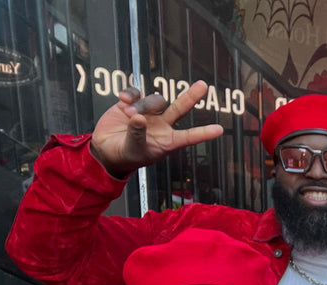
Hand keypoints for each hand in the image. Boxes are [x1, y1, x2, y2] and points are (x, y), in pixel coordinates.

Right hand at [89, 80, 223, 176]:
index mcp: (167, 141)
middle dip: (191, 96)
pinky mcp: (132, 103)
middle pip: (180, 108)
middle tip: (204, 85)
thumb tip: (139, 118)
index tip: (219, 130)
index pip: (189, 136)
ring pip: (154, 100)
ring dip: (143, 104)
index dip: (203, 133)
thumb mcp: (133, 150)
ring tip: (129, 114)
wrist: (107, 150)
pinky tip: (123, 100)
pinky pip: (136, 92)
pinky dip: (130, 94)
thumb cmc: (126, 155)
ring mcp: (149, 112)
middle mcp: (162, 125)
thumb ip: (137, 135)